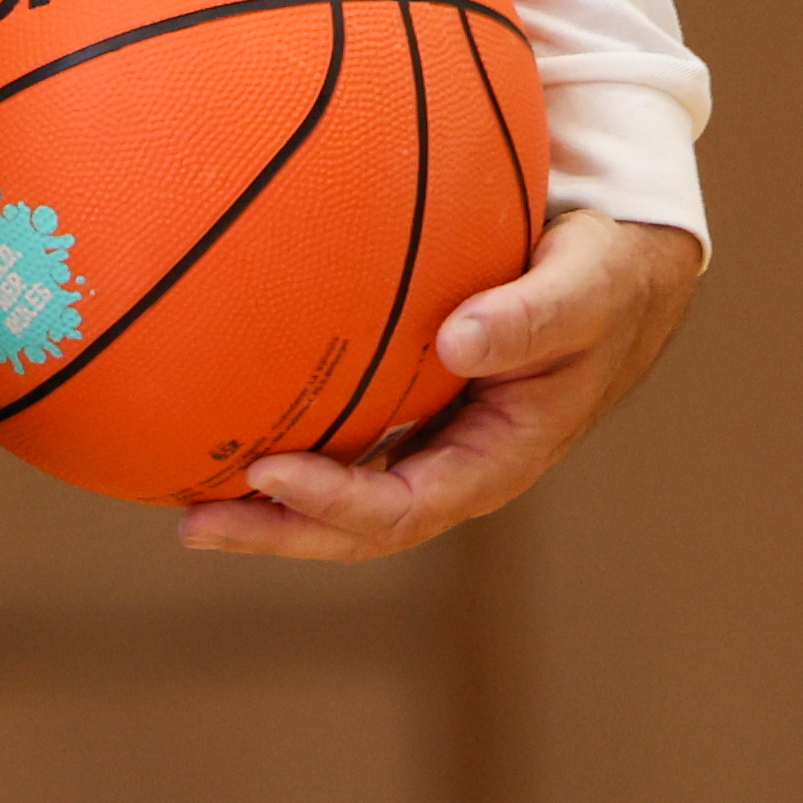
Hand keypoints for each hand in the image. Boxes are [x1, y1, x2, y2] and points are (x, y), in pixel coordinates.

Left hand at [183, 209, 704, 563]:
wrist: (619, 271)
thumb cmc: (605, 277)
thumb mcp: (585, 289)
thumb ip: (531, 317)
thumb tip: (458, 340)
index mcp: (498, 458)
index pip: (406, 507)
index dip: (336, 504)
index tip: (267, 473)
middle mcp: (456, 466)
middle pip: (358, 525)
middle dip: (278, 531)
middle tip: (192, 525)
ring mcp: (431, 446)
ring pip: (341, 494)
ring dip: (268, 506)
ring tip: (184, 503)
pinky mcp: (411, 415)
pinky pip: (341, 443)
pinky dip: (286, 444)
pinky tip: (222, 427)